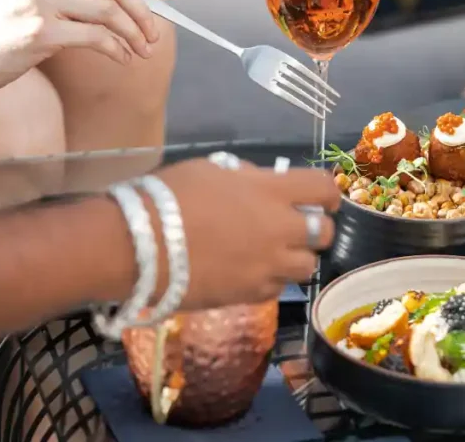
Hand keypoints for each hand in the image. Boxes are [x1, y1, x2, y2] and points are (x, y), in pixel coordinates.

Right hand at [0, 0, 177, 91]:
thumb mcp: (47, 0)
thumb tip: (142, 3)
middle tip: (154, 35)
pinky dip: (117, 49)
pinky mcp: (40, 30)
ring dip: (135, 34)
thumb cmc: (12, 30)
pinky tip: (121, 59)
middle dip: (145, 11)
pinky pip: (97, 37)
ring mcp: (40, 0)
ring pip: (110, 11)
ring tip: (142, 51)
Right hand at [154, 158, 339, 309]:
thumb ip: (245, 177)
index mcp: (271, 191)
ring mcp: (268, 266)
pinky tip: (251, 270)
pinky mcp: (251, 294)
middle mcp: (280, 230)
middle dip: (318, 229)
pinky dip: (272, 279)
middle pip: (326, 234)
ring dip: (298, 257)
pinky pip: (278, 288)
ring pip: (308, 266)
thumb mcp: (209, 169)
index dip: (327, 193)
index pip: (324, 189)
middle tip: (297, 227)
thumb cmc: (168, 198)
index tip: (319, 198)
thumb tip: (260, 182)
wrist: (137, 247)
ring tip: (274, 252)